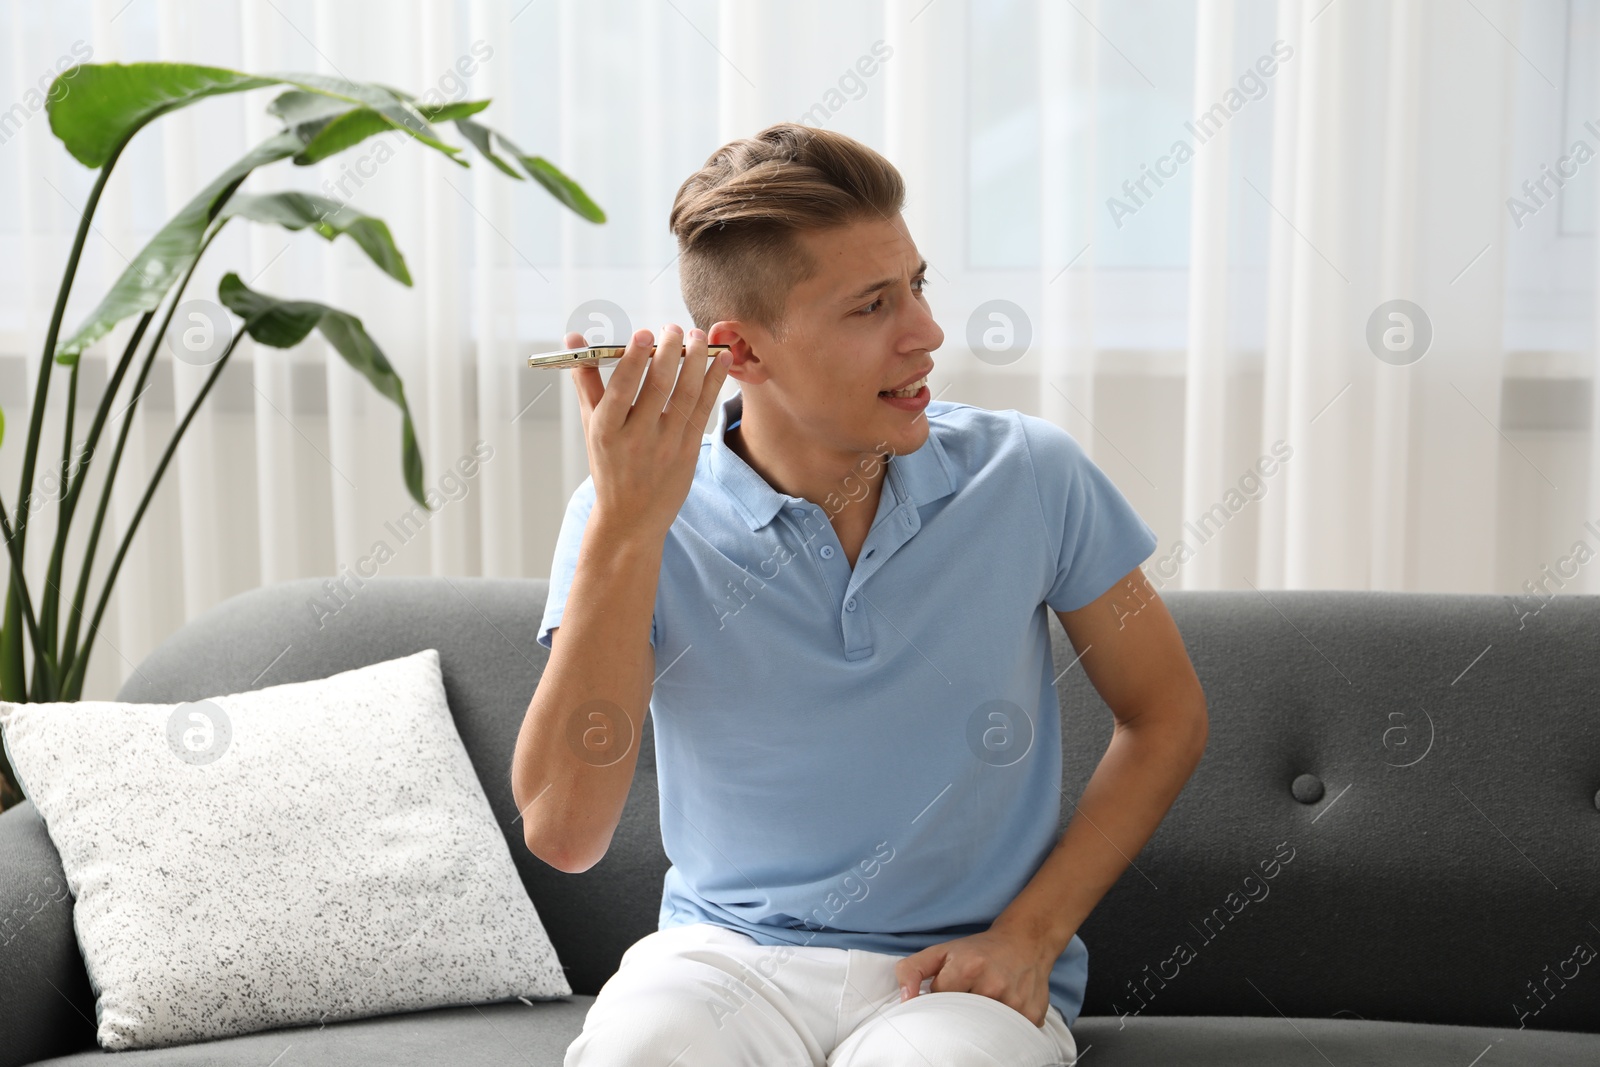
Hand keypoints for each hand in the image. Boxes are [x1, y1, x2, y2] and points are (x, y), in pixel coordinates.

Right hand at [566, 324, 731, 541]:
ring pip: (686, 395)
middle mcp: (636, 439)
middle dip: (668, 351)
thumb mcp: (591, 426)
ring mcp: (666, 447)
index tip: (644, 333)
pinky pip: (704, 409)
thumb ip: (585, 381)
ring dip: (696, 360)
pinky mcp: (688, 452)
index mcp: (606, 431)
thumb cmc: (608, 464)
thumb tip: (573, 339)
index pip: (621, 388)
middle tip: (673, 327)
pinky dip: (714, 380)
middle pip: (657, 387)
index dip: (634, 359)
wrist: (632, 517)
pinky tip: (721, 358)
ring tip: (698, 335)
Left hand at [894, 925, 1057, 1027]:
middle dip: (958, 1015)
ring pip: (984, 1031)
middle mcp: (993, 985)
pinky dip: (1003, 1028)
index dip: (939, 1002)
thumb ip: (912, 970)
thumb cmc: (978, 950)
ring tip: (983, 1007)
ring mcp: (1015, 1003)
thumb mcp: (941, 952)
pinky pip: (1009, 1035)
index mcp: (968, 967)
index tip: (946, 995)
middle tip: (964, 1004)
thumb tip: (905, 1000)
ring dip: (980, 1023)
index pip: (939, 1003)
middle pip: (961, 1020)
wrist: (1026, 942)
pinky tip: (1003, 1011)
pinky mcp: (1032, 1016)